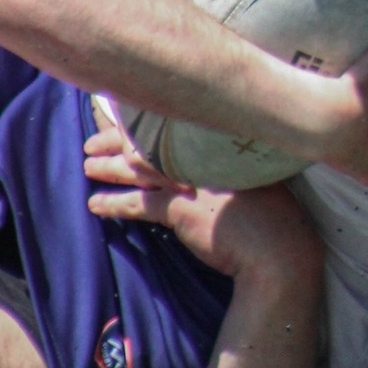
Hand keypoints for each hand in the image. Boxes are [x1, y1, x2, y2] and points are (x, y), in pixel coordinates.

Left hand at [84, 124, 316, 277]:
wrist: (279, 250)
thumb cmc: (270, 216)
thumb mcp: (252, 175)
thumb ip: (225, 162)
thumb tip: (199, 159)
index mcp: (220, 141)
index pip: (171, 121)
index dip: (140, 119)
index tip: (118, 116)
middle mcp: (204, 153)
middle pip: (149, 138)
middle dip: (115, 139)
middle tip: (92, 144)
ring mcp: (191, 178)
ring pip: (139, 166)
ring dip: (109, 167)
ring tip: (88, 167)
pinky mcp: (181, 208)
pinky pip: (138, 203)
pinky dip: (114, 203)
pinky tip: (95, 205)